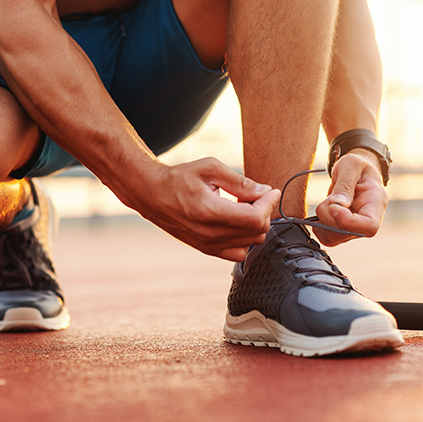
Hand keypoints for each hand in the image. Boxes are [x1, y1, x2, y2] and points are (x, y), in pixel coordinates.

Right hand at [133, 157, 280, 261]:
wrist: (152, 194)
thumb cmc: (178, 178)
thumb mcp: (210, 168)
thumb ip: (239, 181)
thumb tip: (264, 191)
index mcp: (210, 212)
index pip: (255, 218)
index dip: (269, 203)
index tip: (270, 191)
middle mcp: (209, 234)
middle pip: (257, 232)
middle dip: (264, 211)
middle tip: (256, 195)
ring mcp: (208, 245)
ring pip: (251, 243)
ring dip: (255, 225)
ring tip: (244, 207)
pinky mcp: (206, 250)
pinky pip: (238, 253)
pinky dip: (245, 239)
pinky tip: (237, 222)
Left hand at [314, 149, 387, 246]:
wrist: (355, 173)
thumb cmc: (357, 166)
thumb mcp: (351, 165)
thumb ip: (345, 184)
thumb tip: (337, 204)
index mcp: (376, 204)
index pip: (369, 225)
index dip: (348, 221)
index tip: (333, 206)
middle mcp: (368, 221)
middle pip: (348, 233)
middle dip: (330, 217)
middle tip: (329, 198)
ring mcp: (355, 229)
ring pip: (334, 237)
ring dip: (323, 220)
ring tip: (329, 201)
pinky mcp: (343, 232)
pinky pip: (327, 238)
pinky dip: (319, 227)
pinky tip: (323, 211)